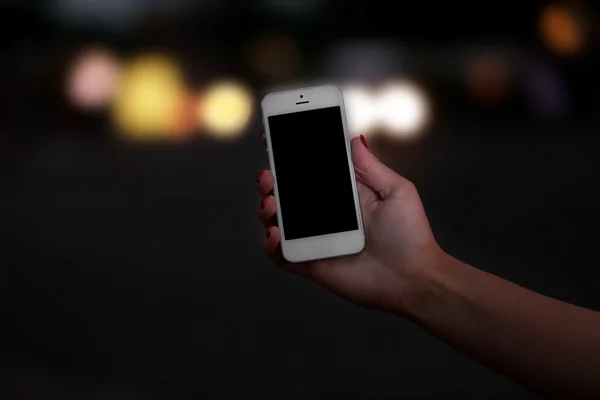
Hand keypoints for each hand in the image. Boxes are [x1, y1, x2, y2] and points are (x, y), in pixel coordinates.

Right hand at [256, 133, 444, 312]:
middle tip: (268, 176)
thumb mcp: (396, 191)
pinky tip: (275, 233)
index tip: (275, 140)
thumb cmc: (411, 236)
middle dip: (270, 182)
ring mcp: (316, 239)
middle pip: (287, 194)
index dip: (290, 158)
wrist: (413, 278)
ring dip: (266, 209)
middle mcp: (326, 215)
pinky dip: (271, 244)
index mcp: (344, 194)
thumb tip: (354, 138)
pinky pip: (282, 254)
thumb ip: (370, 166)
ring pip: (278, 221)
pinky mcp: (311, 263)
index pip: (310, 172)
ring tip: (271, 203)